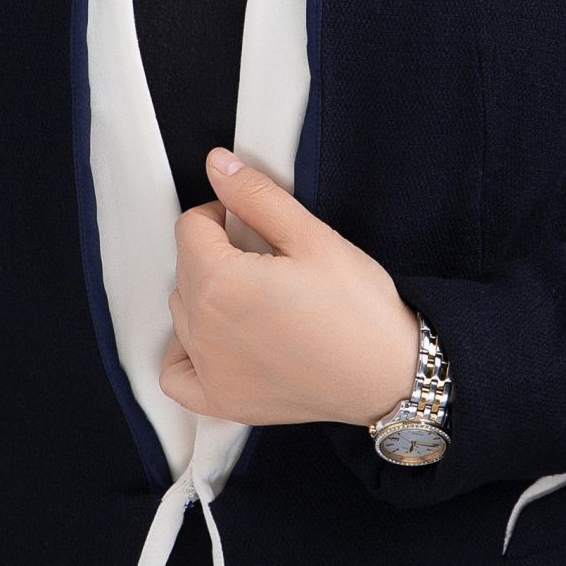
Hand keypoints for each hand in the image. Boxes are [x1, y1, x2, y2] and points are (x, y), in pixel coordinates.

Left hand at [160, 148, 422, 431]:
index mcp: (219, 283)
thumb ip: (256, 197)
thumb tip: (218, 165)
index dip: (221, 213)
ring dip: (205, 295)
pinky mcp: (222, 400)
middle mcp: (203, 329)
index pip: (190, 227)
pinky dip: (186, 353)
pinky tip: (217, 340)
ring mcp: (209, 370)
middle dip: (215, 252)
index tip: (250, 221)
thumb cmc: (358, 309)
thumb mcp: (312, 237)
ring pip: (182, 312)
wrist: (390, 375)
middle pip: (184, 268)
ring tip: (254, 297)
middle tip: (265, 258)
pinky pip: (175, 374)